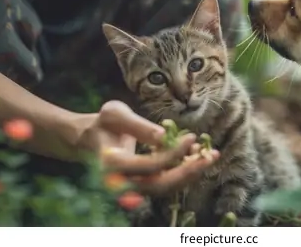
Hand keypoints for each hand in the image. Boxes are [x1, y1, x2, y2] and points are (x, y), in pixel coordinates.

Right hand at [79, 100, 218, 194]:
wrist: (89, 139)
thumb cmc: (103, 123)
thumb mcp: (115, 113)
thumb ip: (139, 125)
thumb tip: (164, 136)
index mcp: (112, 164)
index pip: (149, 166)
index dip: (172, 155)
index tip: (191, 137)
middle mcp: (121, 182)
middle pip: (160, 185)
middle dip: (188, 172)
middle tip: (211, 156)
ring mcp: (132, 186)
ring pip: (165, 187)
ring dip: (190, 173)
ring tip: (211, 156)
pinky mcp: (141, 183)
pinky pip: (165, 182)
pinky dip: (183, 171)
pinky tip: (199, 155)